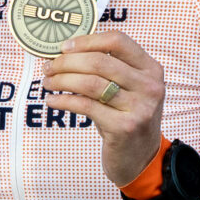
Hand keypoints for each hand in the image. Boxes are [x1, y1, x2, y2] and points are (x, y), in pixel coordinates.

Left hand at [42, 30, 167, 189]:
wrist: (140, 159)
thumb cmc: (125, 118)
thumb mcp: (128, 90)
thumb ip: (109, 69)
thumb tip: (66, 51)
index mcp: (151, 69)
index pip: (118, 40)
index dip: (87, 41)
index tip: (64, 47)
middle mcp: (149, 86)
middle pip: (99, 61)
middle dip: (67, 62)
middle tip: (48, 67)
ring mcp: (139, 107)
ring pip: (90, 83)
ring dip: (62, 80)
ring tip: (48, 83)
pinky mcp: (124, 127)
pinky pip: (85, 106)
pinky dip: (63, 101)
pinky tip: (52, 101)